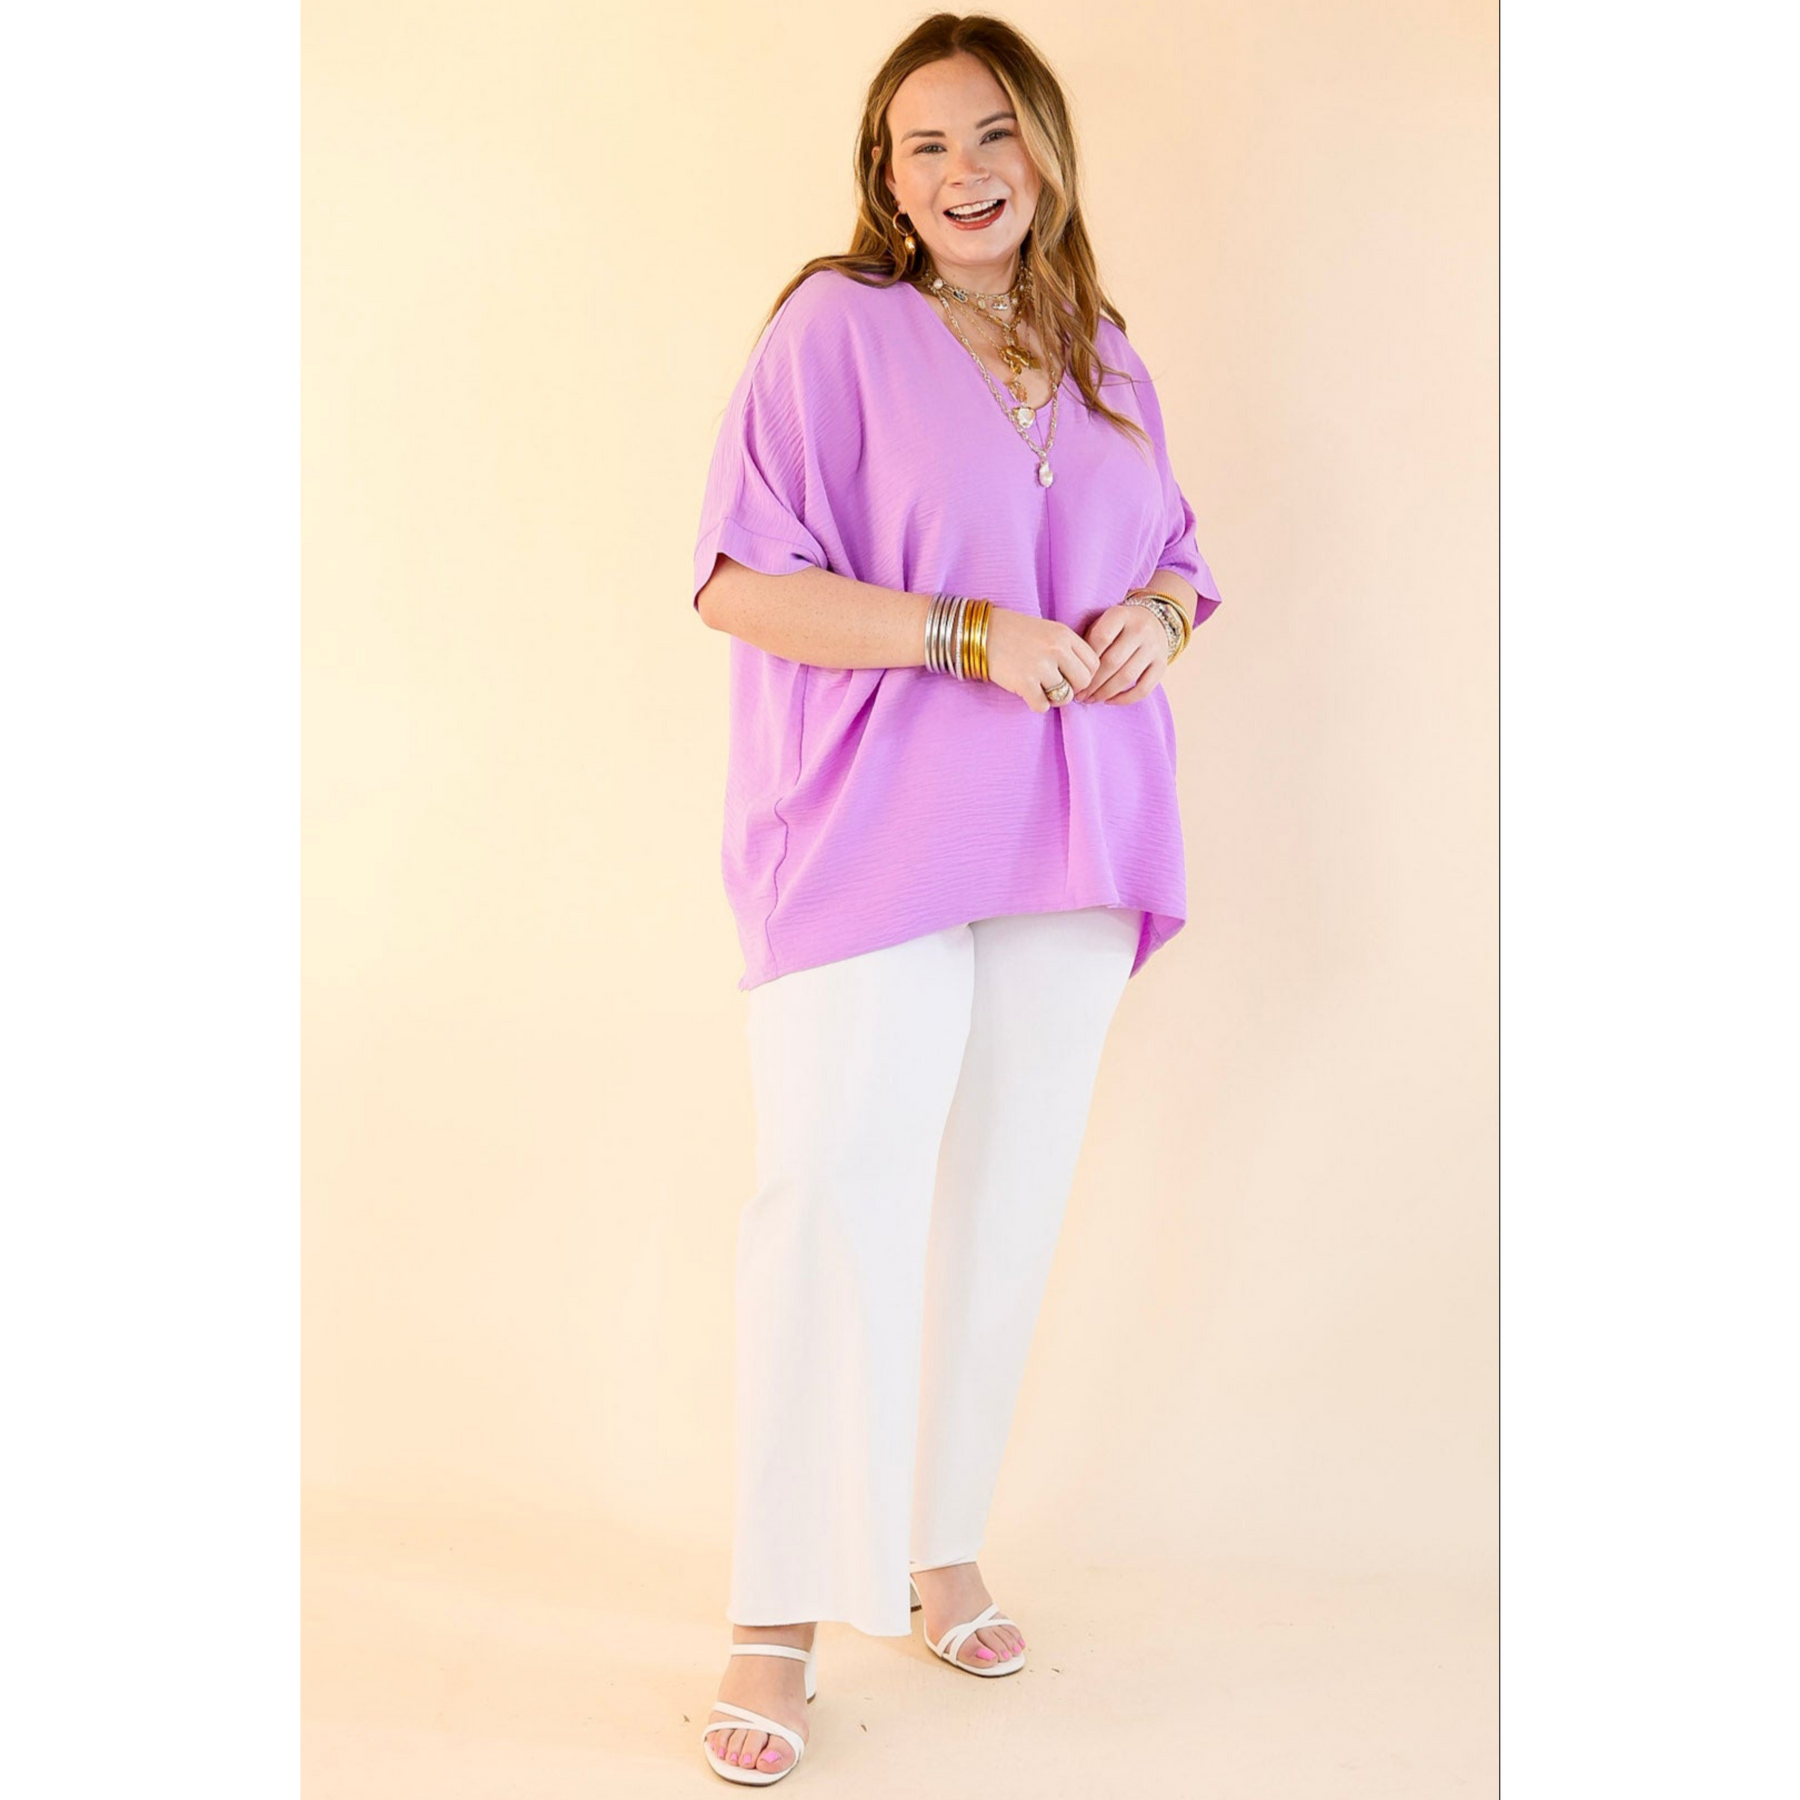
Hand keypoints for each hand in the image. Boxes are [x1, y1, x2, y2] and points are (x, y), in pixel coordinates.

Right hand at [983, 606, 1102, 714]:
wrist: (982, 633)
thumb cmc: (1016, 634)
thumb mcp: (1049, 631)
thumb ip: (1068, 650)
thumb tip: (1084, 680)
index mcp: (1064, 635)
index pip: (1093, 663)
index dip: (1085, 675)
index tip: (1072, 677)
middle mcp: (1056, 649)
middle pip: (1083, 682)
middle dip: (1072, 688)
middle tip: (1057, 686)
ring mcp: (1040, 666)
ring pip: (1065, 697)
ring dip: (1054, 698)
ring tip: (1041, 689)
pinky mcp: (1024, 683)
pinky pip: (1043, 706)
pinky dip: (1036, 704)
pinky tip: (1028, 693)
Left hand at [1070, 603, 1169, 704]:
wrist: (1153, 620)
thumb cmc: (1117, 627)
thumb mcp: (1102, 622)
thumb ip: (1089, 640)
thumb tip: (1072, 670)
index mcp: (1121, 615)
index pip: (1101, 638)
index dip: (1086, 659)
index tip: (1074, 673)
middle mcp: (1140, 629)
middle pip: (1113, 661)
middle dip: (1093, 682)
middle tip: (1079, 694)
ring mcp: (1153, 647)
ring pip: (1127, 676)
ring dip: (1105, 692)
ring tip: (1091, 700)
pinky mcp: (1162, 665)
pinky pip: (1144, 688)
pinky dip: (1125, 699)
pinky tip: (1109, 701)